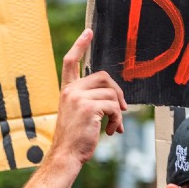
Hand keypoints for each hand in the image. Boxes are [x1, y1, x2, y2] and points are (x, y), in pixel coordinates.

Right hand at [51, 28, 127, 163]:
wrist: (66, 155)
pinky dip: (118, 120)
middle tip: (122, 108)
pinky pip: (114, 107)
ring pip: (111, 94)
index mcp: (67, 90)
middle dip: (117, 91)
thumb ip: (89, 100)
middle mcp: (71, 90)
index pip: (70, 61)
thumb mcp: (77, 113)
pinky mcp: (89, 107)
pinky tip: (112, 132)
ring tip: (114, 127)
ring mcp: (79, 97)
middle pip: (102, 76)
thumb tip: (116, 99)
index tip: (88, 32)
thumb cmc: (74, 138)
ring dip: (118, 112)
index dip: (80, 45)